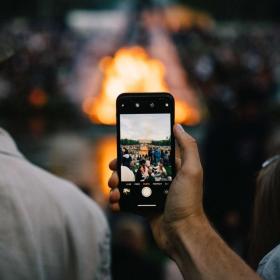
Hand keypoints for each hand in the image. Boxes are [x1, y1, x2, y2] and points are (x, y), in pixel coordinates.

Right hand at [108, 124, 205, 255]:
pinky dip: (119, 202)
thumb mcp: (191, 170)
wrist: (182, 233)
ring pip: (129, 185)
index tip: (120, 152)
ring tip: (113, 191)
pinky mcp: (146, 207)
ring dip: (117, 187)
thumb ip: (187, 147)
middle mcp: (160, 179)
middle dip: (120, 171)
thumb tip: (177, 126)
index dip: (133, 152)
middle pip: (134, 169)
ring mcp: (152, 193)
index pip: (149, 155)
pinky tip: (115, 204)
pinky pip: (128, 201)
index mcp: (170, 168)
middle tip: (113, 175)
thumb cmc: (187, 201)